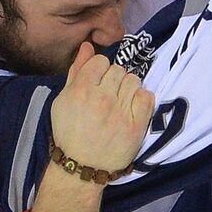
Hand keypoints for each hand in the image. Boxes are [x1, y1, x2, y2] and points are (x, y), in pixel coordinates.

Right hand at [49, 42, 154, 173]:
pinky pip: (147, 96)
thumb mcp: (64, 99)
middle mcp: (102, 98)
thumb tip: (88, 46)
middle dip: (114, 80)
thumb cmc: (69, 131)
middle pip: (119, 70)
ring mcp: (121, 112)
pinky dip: (141, 99)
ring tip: (120, 103)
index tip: (97, 84)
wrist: (81, 166)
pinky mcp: (136, 126)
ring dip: (128, 88)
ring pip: (134, 80)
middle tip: (108, 95)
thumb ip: (77, 70)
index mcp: (82, 89)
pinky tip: (132, 108)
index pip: (101, 61)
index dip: (99, 71)